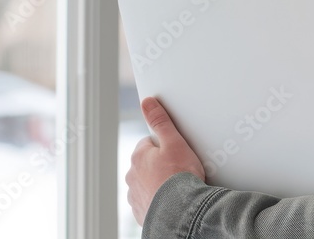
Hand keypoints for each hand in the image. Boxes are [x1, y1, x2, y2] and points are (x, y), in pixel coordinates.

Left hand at [126, 97, 205, 225]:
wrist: (181, 212)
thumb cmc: (179, 177)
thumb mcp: (174, 142)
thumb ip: (160, 121)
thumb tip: (148, 103)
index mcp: (138, 156)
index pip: (149, 143)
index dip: (165, 146)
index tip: (176, 153)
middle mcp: (132, 175)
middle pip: (147, 163)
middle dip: (161, 165)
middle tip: (179, 169)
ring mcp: (135, 194)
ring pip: (147, 182)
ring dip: (158, 182)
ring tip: (176, 186)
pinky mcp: (141, 211)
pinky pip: (150, 200)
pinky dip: (158, 199)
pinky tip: (171, 199)